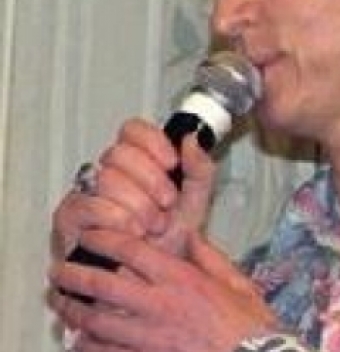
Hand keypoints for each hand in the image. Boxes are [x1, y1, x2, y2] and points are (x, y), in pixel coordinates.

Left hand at [49, 230, 279, 351]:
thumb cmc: (249, 324)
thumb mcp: (237, 282)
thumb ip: (210, 257)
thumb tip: (190, 235)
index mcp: (181, 278)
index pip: (131, 252)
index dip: (104, 240)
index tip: (89, 235)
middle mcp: (159, 304)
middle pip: (103, 286)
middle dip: (74, 276)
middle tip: (57, 271)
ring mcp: (149, 336)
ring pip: (97, 322)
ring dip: (73, 311)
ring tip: (60, 303)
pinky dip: (87, 346)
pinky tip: (78, 341)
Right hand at [51, 118, 216, 259]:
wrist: (152, 280)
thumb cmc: (168, 243)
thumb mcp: (194, 203)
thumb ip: (199, 169)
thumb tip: (190, 138)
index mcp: (137, 164)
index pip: (132, 130)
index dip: (153, 143)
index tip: (172, 163)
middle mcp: (108, 174)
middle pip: (119, 152)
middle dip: (152, 181)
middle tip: (166, 204)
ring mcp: (86, 193)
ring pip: (107, 178)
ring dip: (139, 205)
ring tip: (153, 225)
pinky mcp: (69, 218)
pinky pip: (90, 205)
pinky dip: (119, 219)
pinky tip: (133, 232)